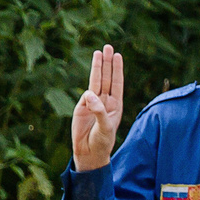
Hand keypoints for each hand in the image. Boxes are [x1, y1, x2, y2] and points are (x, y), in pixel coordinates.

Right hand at [71, 44, 123, 170]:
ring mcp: (93, 103)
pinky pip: (85, 94)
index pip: (117, 83)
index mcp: (116, 105)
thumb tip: (89, 94)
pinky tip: (90, 86)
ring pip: (96, 82)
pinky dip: (88, 87)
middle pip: (106, 78)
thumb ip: (99, 111)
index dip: (117, 69)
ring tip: (99, 52)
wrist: (89, 152)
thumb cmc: (102, 142)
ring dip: (97, 67)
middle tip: (108, 46)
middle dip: (107, 63)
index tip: (118, 56)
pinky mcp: (82, 107)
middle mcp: (105, 102)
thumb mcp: (104, 128)